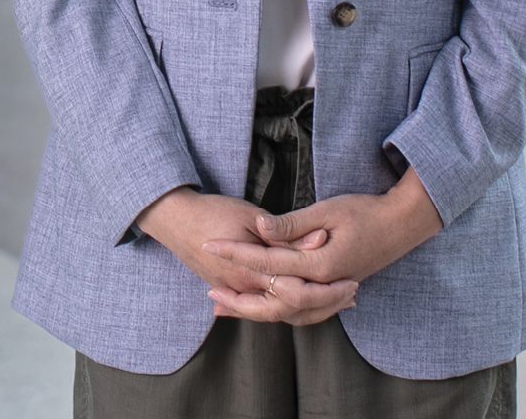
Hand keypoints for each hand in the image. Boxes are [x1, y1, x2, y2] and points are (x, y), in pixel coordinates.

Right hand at [138, 188, 350, 324]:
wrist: (172, 217)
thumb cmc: (211, 211)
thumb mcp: (251, 217)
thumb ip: (286, 234)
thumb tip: (320, 240)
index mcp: (251, 272)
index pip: (299, 291)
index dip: (328, 290)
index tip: (352, 282)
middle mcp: (244, 289)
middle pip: (292, 310)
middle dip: (324, 306)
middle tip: (350, 297)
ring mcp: (235, 291)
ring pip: (278, 313)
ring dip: (309, 309)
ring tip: (336, 302)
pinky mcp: (230, 288)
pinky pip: (263, 307)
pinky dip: (286, 307)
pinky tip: (302, 302)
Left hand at [196, 173, 443, 322]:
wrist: (403, 224)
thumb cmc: (366, 212)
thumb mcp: (327, 210)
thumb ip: (292, 224)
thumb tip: (259, 228)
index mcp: (320, 265)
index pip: (268, 263)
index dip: (235, 254)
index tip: (209, 246)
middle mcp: (326, 285)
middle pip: (276, 304)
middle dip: (241, 301)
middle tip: (210, 295)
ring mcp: (332, 292)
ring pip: (290, 314)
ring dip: (258, 312)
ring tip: (228, 308)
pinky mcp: (335, 291)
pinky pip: (305, 312)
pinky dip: (281, 311)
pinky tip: (264, 306)